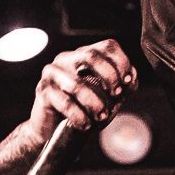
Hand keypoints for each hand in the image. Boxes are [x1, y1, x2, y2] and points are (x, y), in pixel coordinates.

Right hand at [20, 39, 137, 147]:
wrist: (51, 128)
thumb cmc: (80, 110)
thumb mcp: (105, 98)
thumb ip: (119, 87)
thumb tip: (132, 80)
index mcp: (83, 55)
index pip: (107, 46)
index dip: (122, 62)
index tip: (128, 82)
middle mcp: (66, 59)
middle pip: (91, 56)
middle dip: (109, 76)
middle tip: (116, 95)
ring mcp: (52, 73)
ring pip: (77, 84)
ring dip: (95, 103)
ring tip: (101, 116)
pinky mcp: (43, 91)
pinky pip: (65, 102)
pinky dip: (79, 116)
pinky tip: (86, 124)